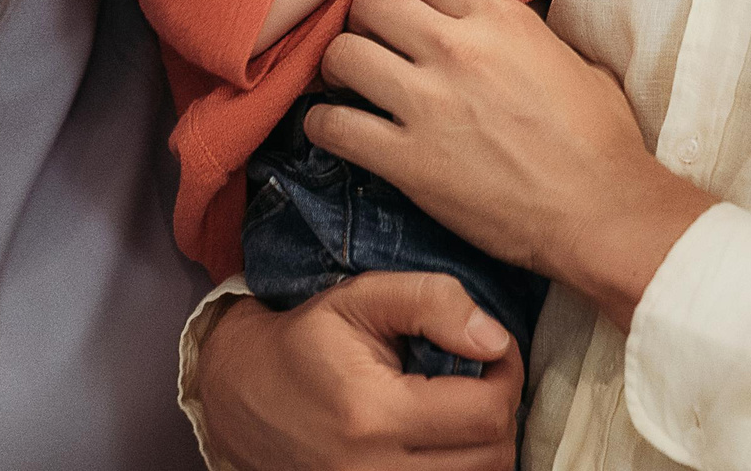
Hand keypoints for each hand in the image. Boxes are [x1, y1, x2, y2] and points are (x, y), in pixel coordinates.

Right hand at [192, 274, 524, 470]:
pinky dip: (457, 467)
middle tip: (481, 379)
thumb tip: (495, 338)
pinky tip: (443, 439)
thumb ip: (433, 301)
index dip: (508, 375)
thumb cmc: (307, 339)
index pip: (487, 413)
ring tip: (462, 408)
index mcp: (374, 414)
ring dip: (484, 446)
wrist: (242, 390)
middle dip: (499, 412)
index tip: (494, 351)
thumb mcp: (362, 298)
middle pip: (491, 458)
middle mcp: (372, 470)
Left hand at [313, 0, 717, 330]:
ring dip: (337, 67)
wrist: (602, 213)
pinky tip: (331, 129)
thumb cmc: (600, 140)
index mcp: (499, 18)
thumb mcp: (572, 59)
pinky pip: (334, 127)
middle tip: (371, 44)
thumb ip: (524, 34)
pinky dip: (322, 125)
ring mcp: (428, 103)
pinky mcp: (408, 161)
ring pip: (343, 54)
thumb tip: (501, 31)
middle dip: (363, 20)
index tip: (404, 8)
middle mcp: (456, 49)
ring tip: (346, 84)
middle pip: (370, 2)